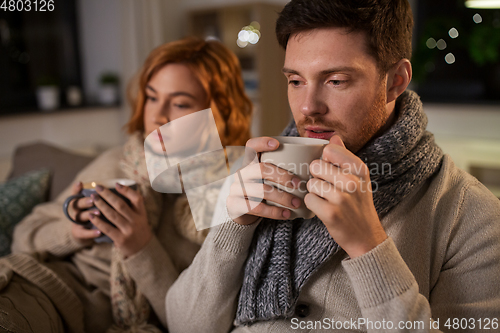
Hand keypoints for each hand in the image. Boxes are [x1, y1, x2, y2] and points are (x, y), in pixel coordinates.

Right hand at [68, 181, 101, 244]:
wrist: (87, 233)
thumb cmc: (94, 214)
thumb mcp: (96, 204)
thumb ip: (102, 197)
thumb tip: (116, 185)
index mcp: (79, 202)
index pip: (75, 193)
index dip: (76, 189)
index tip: (80, 183)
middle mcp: (76, 211)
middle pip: (77, 204)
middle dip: (85, 201)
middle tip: (93, 199)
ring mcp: (77, 222)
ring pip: (80, 217)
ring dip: (90, 214)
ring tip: (99, 212)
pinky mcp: (79, 233)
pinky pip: (84, 233)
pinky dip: (91, 232)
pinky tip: (99, 231)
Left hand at [89, 183, 151, 257]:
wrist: (142, 248)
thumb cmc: (138, 228)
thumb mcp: (141, 216)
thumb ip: (134, 204)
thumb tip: (122, 187)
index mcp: (141, 213)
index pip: (137, 198)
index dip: (126, 191)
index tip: (116, 184)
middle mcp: (136, 220)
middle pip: (120, 205)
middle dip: (108, 195)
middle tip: (98, 187)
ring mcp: (128, 230)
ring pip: (112, 215)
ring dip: (101, 205)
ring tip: (93, 198)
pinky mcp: (121, 239)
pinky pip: (107, 228)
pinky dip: (98, 221)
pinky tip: (90, 215)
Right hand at [227, 137, 301, 224]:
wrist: (239, 210)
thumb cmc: (260, 189)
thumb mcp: (264, 177)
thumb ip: (280, 169)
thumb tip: (313, 164)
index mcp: (249, 162)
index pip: (251, 146)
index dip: (262, 142)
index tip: (277, 144)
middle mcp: (241, 173)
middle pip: (260, 169)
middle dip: (282, 176)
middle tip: (299, 184)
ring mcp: (236, 189)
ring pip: (260, 190)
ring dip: (282, 197)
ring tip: (296, 203)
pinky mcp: (235, 204)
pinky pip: (256, 208)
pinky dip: (274, 212)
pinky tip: (286, 214)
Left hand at [305, 135, 386, 257]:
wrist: (366, 236)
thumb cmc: (358, 204)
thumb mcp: (358, 178)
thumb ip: (344, 157)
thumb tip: (334, 137)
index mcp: (359, 169)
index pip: (329, 150)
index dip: (324, 160)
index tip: (330, 171)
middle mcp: (352, 181)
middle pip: (316, 165)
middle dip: (317, 177)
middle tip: (328, 188)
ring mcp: (342, 198)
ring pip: (311, 183)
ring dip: (314, 192)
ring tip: (327, 200)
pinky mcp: (331, 213)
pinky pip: (308, 199)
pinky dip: (312, 205)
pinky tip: (323, 209)